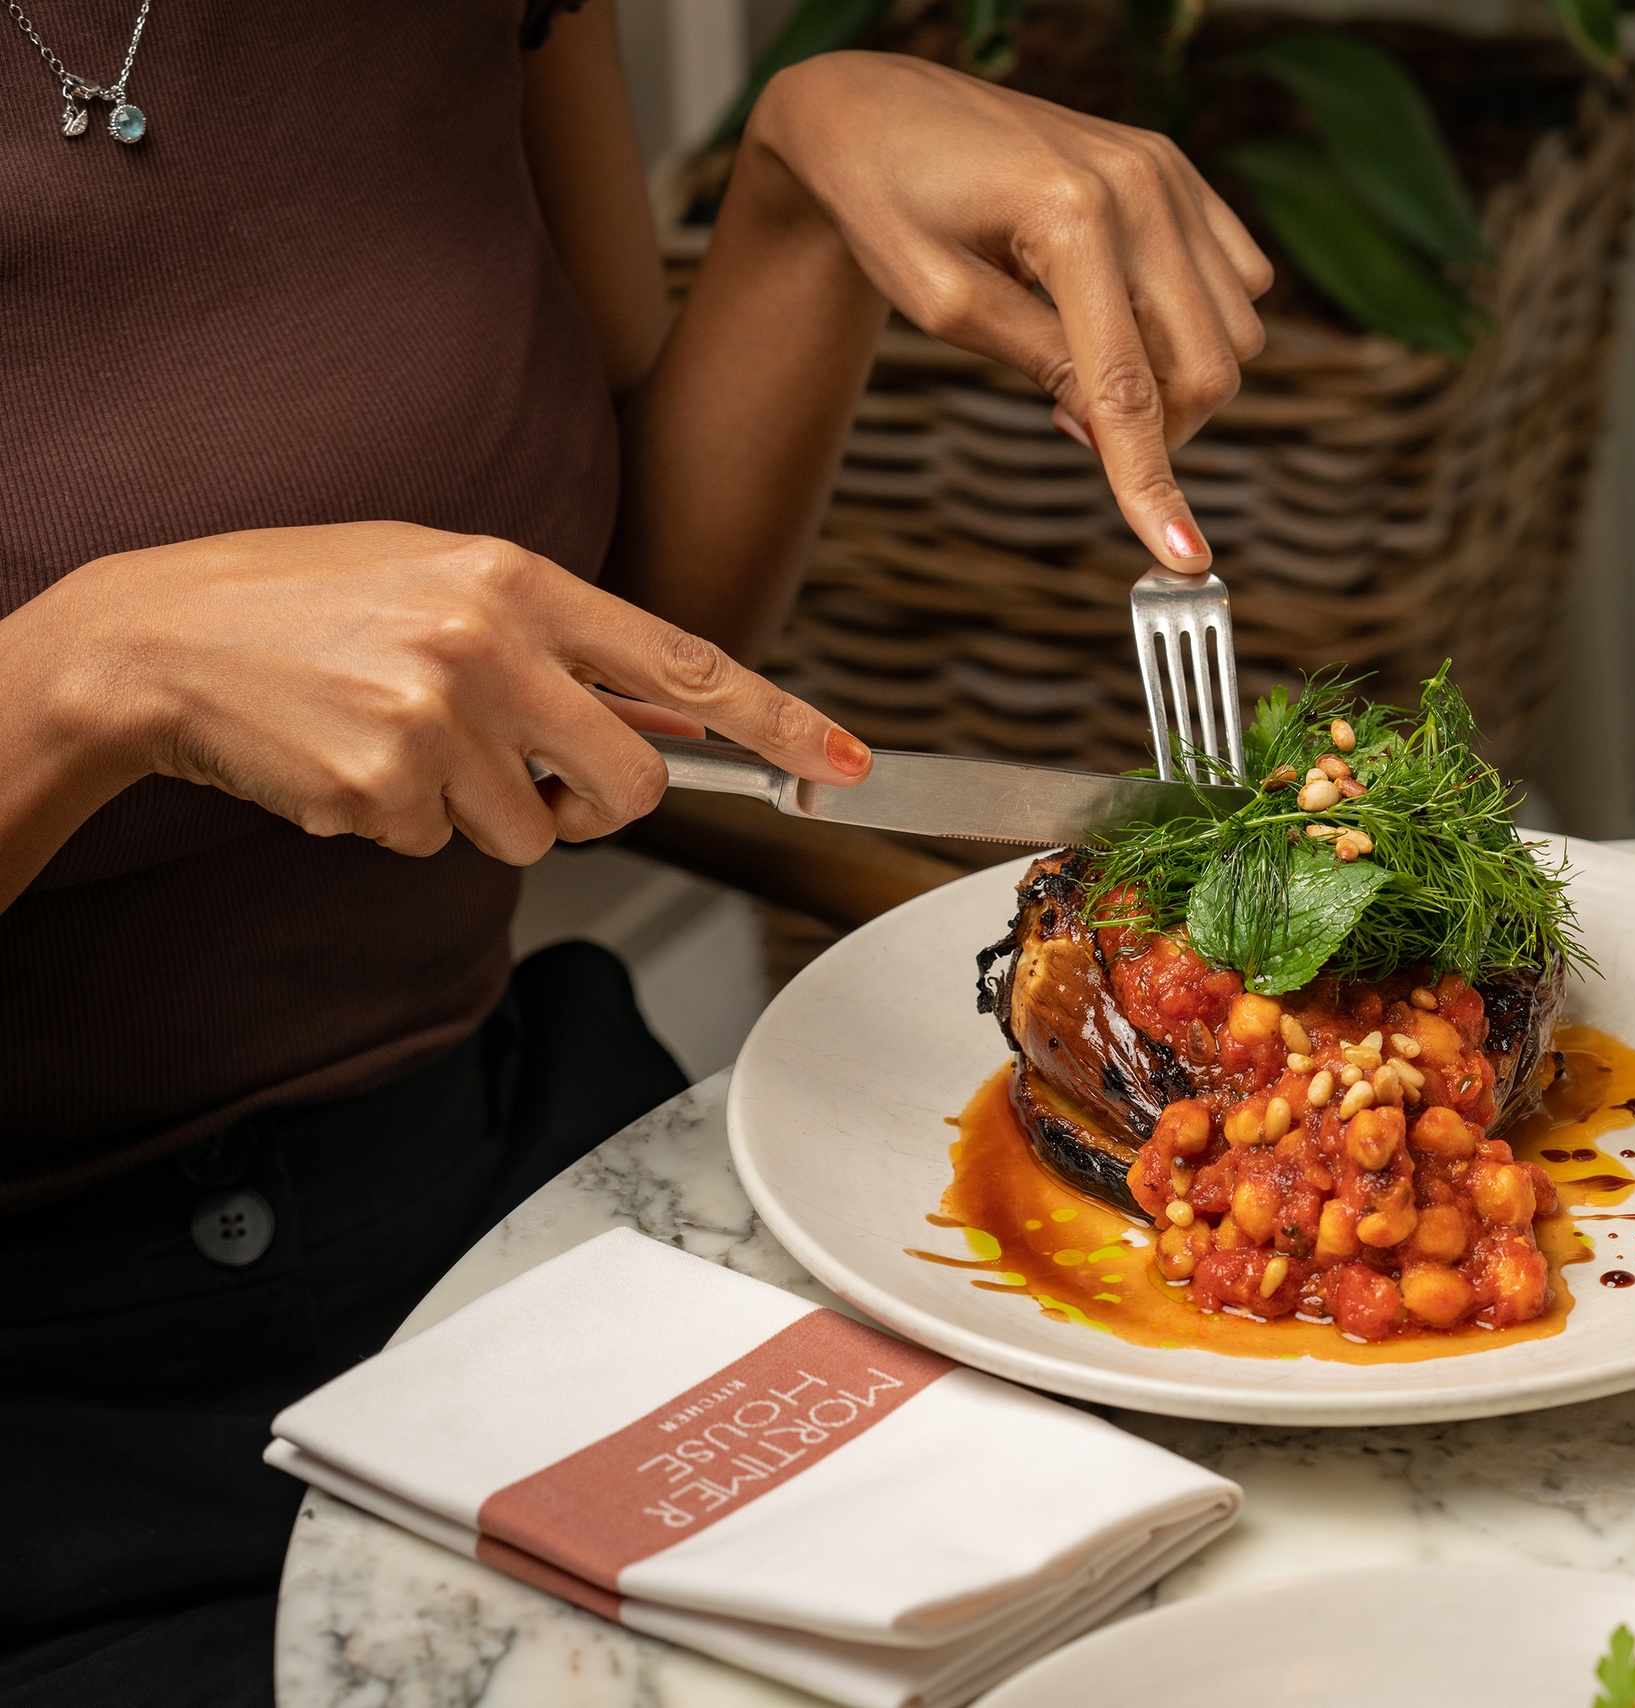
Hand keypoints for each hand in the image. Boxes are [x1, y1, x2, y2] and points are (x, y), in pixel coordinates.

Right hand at [25, 522, 867, 869]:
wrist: (154, 639)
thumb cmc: (307, 603)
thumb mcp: (442, 580)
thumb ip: (557, 642)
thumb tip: (664, 719)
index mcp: (516, 579)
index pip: (683, 664)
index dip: (778, 722)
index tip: (850, 762)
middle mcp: (488, 644)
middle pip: (631, 785)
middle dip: (598, 805)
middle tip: (531, 777)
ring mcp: (435, 719)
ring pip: (533, 833)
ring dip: (479, 812)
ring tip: (400, 741)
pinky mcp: (383, 787)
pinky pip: (443, 846)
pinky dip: (405, 823)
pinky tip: (350, 762)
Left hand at [745, 52, 1271, 572]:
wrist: (873, 109)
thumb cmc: (885, 203)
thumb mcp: (942, 304)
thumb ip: (1039, 362)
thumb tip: (1112, 431)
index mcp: (1071, 216)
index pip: (1129, 385)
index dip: (1153, 481)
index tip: (1183, 559)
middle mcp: (1139, 186)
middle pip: (1208, 364)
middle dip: (1160, 426)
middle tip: (1067, 423)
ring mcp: (1165, 171)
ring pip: (1237, 329)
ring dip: (1178, 375)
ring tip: (1084, 359)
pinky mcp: (1175, 169)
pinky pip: (1239, 278)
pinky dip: (1198, 320)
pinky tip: (1122, 314)